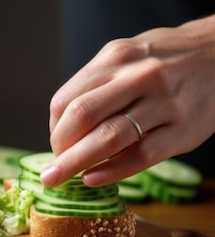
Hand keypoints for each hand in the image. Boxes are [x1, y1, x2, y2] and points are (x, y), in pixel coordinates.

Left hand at [42, 14, 214, 186]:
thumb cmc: (164, 60)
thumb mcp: (128, 56)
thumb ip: (98, 85)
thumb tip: (62, 127)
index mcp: (116, 58)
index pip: (67, 100)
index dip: (53, 129)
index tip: (55, 146)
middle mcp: (138, 76)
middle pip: (82, 116)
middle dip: (59, 150)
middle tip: (52, 171)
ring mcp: (163, 102)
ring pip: (109, 137)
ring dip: (76, 164)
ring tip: (60, 179)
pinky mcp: (185, 129)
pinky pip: (142, 155)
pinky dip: (113, 171)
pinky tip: (94, 179)